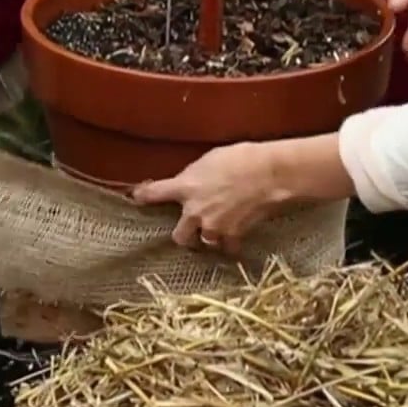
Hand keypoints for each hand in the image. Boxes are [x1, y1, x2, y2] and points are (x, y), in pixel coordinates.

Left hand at [131, 143, 287, 254]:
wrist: (270, 174)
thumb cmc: (242, 158)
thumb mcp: (210, 159)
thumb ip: (195, 175)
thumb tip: (191, 182)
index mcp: (186, 187)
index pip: (153, 194)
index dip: (143, 196)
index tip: (137, 198)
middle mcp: (194, 212)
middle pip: (179, 236)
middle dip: (184, 234)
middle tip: (191, 229)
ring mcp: (214, 226)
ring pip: (204, 243)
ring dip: (209, 239)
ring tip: (217, 234)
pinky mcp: (233, 235)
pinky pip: (228, 247)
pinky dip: (231, 245)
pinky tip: (236, 240)